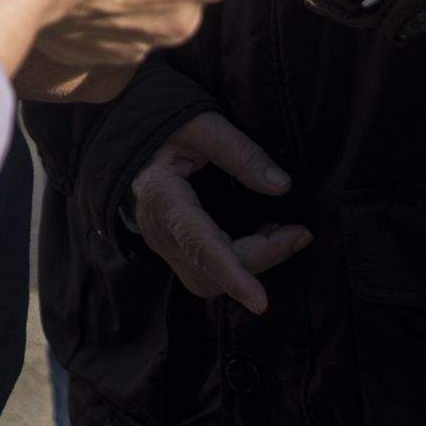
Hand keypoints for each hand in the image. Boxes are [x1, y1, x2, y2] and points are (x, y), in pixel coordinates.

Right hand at [128, 113, 309, 315]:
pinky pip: (206, 272)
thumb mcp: (200, 123)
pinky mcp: (173, 248)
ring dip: (252, 264)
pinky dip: (239, 263)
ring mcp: (163, 244)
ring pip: (209, 280)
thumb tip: (282, 186)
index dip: (232, 274)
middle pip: (211, 270)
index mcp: (162, 197)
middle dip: (261, 258)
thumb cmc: (162, 125)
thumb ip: (240, 152)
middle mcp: (159, 231)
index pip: (199, 243)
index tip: (260, 302)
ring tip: (284, 235)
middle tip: (300, 233)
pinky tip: (262, 236)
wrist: (125, 137)